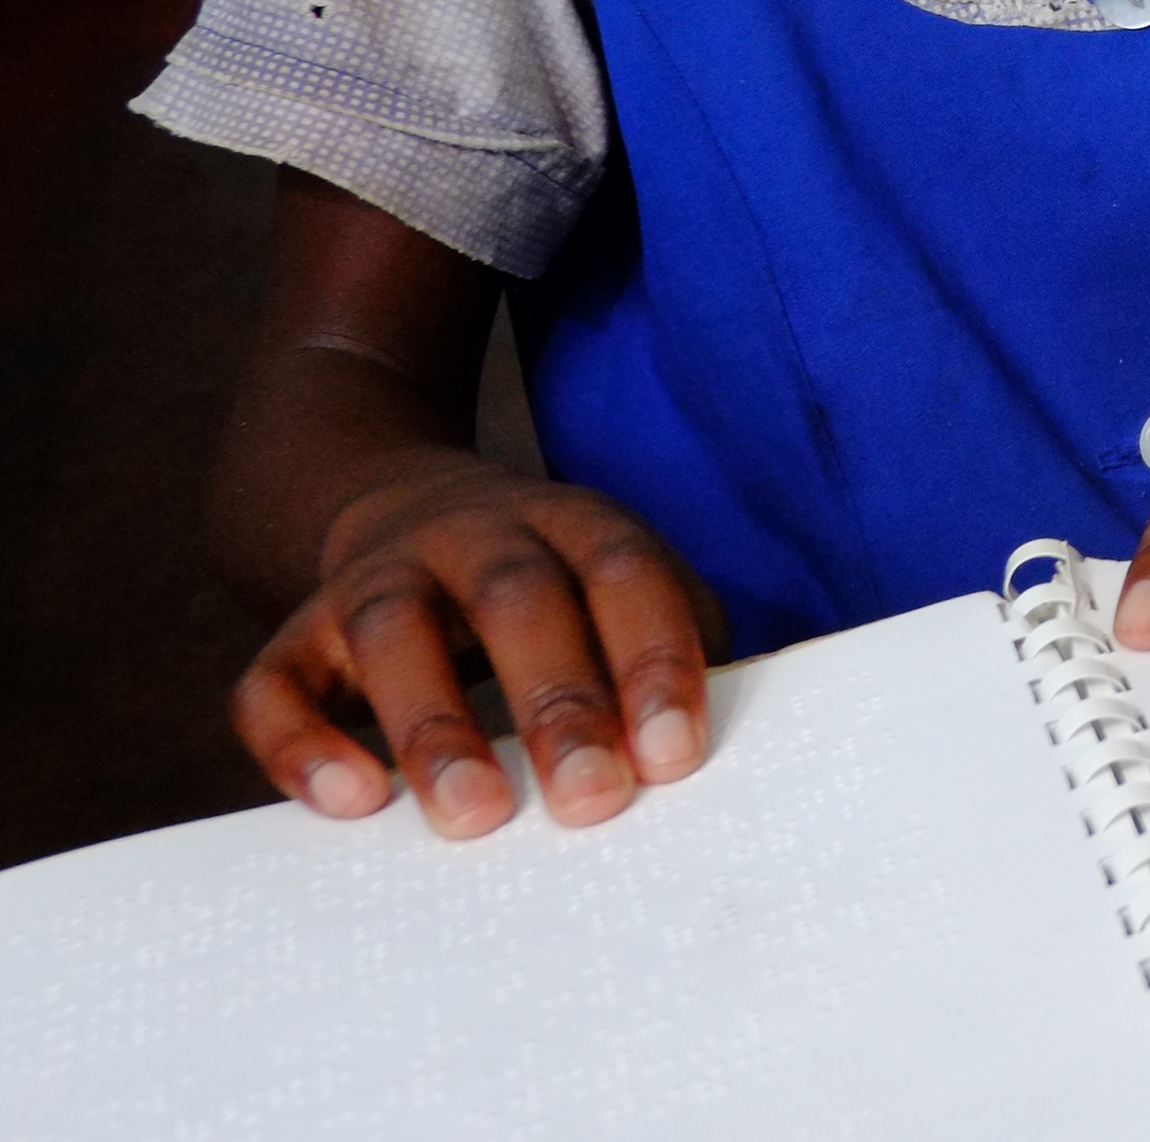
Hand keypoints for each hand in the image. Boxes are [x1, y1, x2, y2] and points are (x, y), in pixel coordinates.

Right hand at [230, 461, 720, 838]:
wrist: (403, 507)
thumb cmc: (552, 583)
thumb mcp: (617, 584)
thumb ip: (671, 643)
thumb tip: (702, 745)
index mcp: (570, 521)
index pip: (622, 573)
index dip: (652, 659)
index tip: (674, 756)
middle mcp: (469, 535)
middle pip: (514, 600)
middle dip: (558, 699)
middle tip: (593, 800)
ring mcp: (373, 579)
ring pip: (391, 634)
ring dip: (435, 726)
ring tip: (476, 816)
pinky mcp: (294, 636)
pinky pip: (274, 686)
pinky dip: (302, 746)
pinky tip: (350, 803)